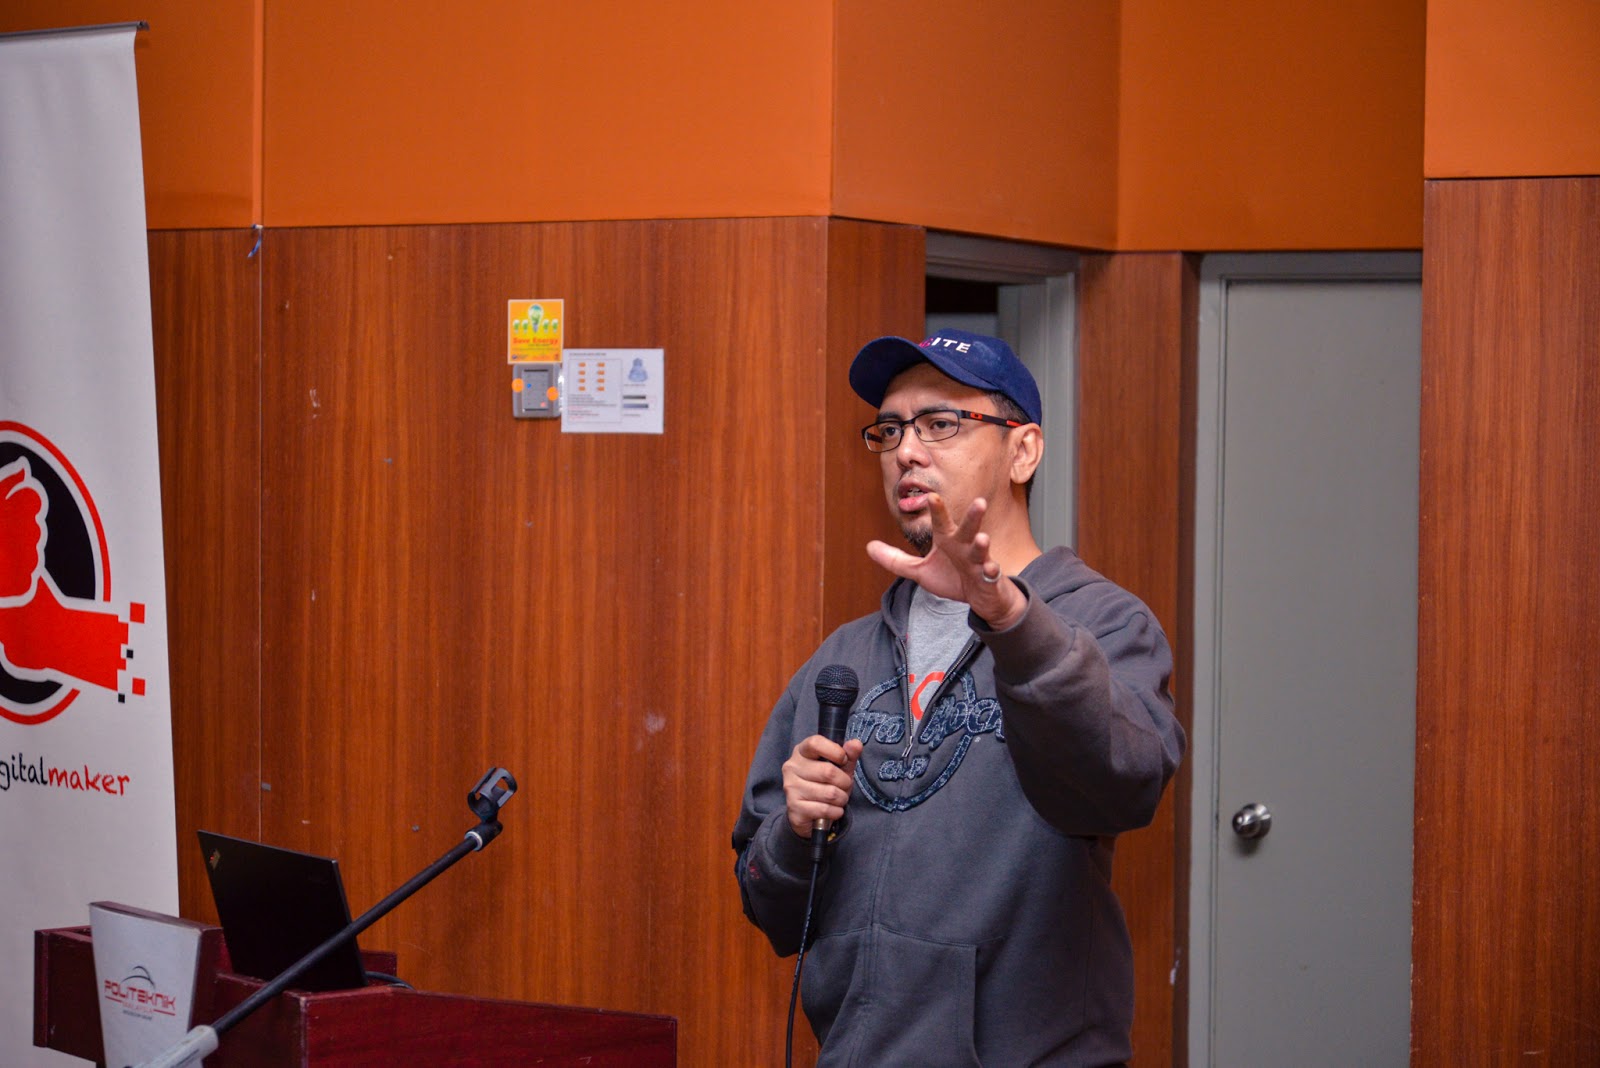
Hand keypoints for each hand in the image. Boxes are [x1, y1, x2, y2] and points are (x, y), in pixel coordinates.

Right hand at [782, 734, 865, 839]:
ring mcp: (791, 788)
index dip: (835, 751)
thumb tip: (856, 744)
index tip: (843, 760)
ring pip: (829, 794)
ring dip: (841, 799)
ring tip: (838, 799)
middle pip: (828, 772)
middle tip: (844, 786)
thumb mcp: (840, 767)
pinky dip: (836, 812)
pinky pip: (825, 809)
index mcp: (801, 752)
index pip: (815, 743)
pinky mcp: (794, 808)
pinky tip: (832, 810)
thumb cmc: (825, 784)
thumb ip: (849, 755)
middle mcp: (792, 767)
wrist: (809, 813)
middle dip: (844, 782)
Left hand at [866, 494, 1025, 628]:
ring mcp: (979, 561)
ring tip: (982, 538)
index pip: (942, 522)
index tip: (932, 496)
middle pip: (968, 529)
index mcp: (948, 540)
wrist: (979, 596)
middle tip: (978, 502)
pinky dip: (990, 572)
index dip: (938, 510)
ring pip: (981, 550)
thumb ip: (895, 559)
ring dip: (982, 544)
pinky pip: (990, 574)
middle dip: (972, 517)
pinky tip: (990, 569)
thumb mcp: (920, 571)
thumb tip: (869, 546)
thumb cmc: (952, 577)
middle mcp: (964, 546)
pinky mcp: (988, 578)